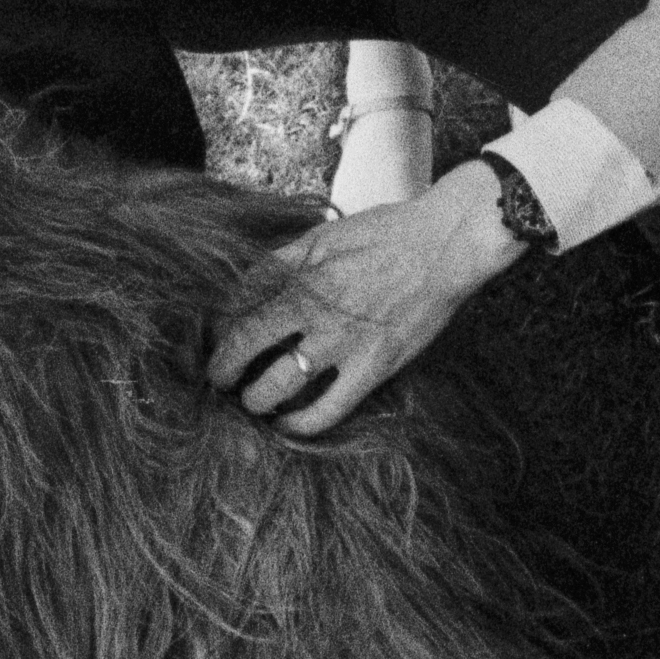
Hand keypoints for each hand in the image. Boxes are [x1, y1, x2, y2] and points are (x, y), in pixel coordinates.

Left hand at [208, 167, 508, 439]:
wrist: (444, 245)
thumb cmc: (384, 233)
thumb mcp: (323, 235)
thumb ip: (283, 261)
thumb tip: (244, 285)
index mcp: (298, 279)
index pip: (236, 316)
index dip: (218, 334)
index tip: (216, 342)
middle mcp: (313, 315)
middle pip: (244, 355)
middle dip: (224, 372)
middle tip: (222, 379)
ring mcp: (342, 346)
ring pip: (274, 389)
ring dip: (254, 399)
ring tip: (253, 400)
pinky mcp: (372, 370)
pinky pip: (324, 412)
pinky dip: (298, 425)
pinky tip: (286, 423)